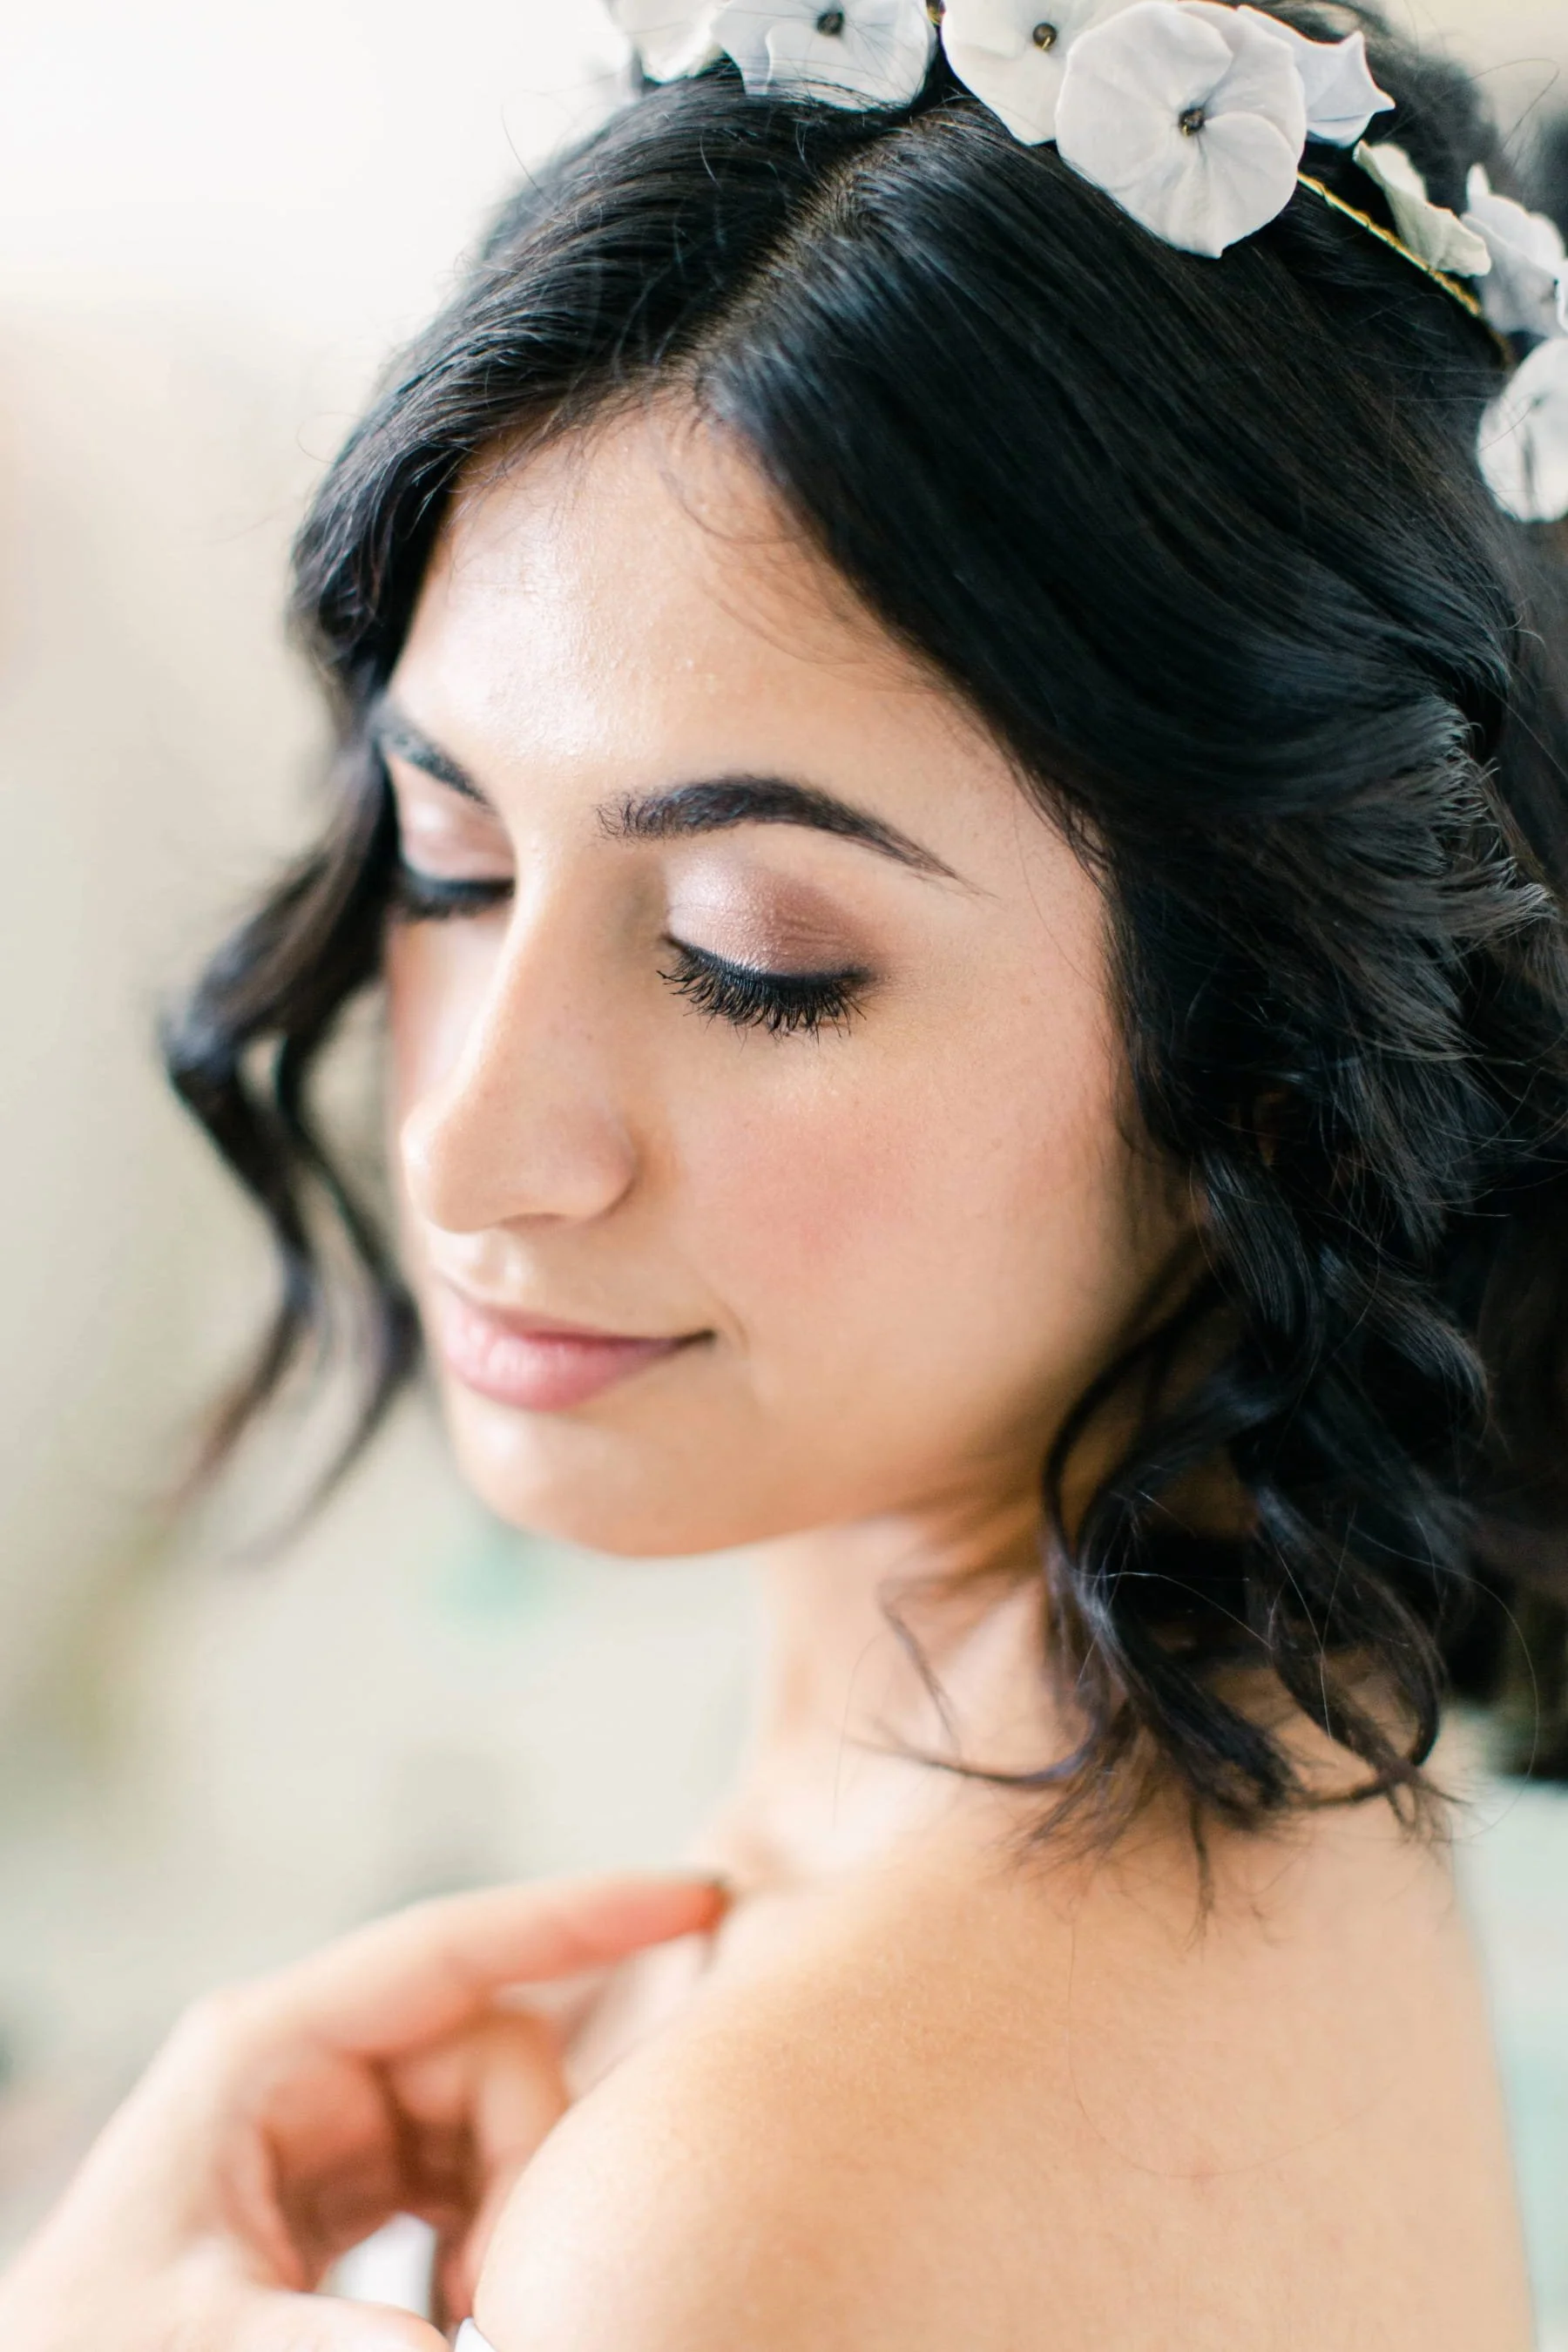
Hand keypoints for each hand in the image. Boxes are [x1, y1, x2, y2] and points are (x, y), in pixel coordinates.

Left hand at [0, 1873, 724, 2350]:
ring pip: (495, 2120)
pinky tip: (453, 2312)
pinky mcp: (355, 2182)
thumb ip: (334, 2346)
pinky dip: (488, 2243)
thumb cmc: (81, 2351)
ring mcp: (338, 2122)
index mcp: (264, 2051)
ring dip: (510, 2212)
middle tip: (496, 2302)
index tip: (691, 1895)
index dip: (578, 1913)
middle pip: (491, 2051)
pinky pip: (470, 2178)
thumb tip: (480, 2345)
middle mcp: (311, 2067)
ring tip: (465, 2317)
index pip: (451, 1949)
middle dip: (526, 2161)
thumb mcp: (193, 2343)